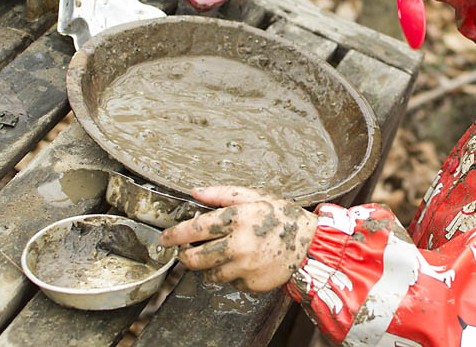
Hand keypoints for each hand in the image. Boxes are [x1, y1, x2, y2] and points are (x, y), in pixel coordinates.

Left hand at [160, 186, 317, 291]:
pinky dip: (232, 275)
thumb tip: (196, 192)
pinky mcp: (251, 283)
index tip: (165, 238)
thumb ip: (223, 194)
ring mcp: (245, 267)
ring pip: (211, 274)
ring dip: (210, 267)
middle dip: (185, 257)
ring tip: (222, 255)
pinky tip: (244, 263)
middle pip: (196, 258)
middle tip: (185, 253)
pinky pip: (230, 282)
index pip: (195, 229)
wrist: (310, 243)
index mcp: (238, 219)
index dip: (175, 234)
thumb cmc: (282, 216)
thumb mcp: (255, 196)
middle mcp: (239, 244)